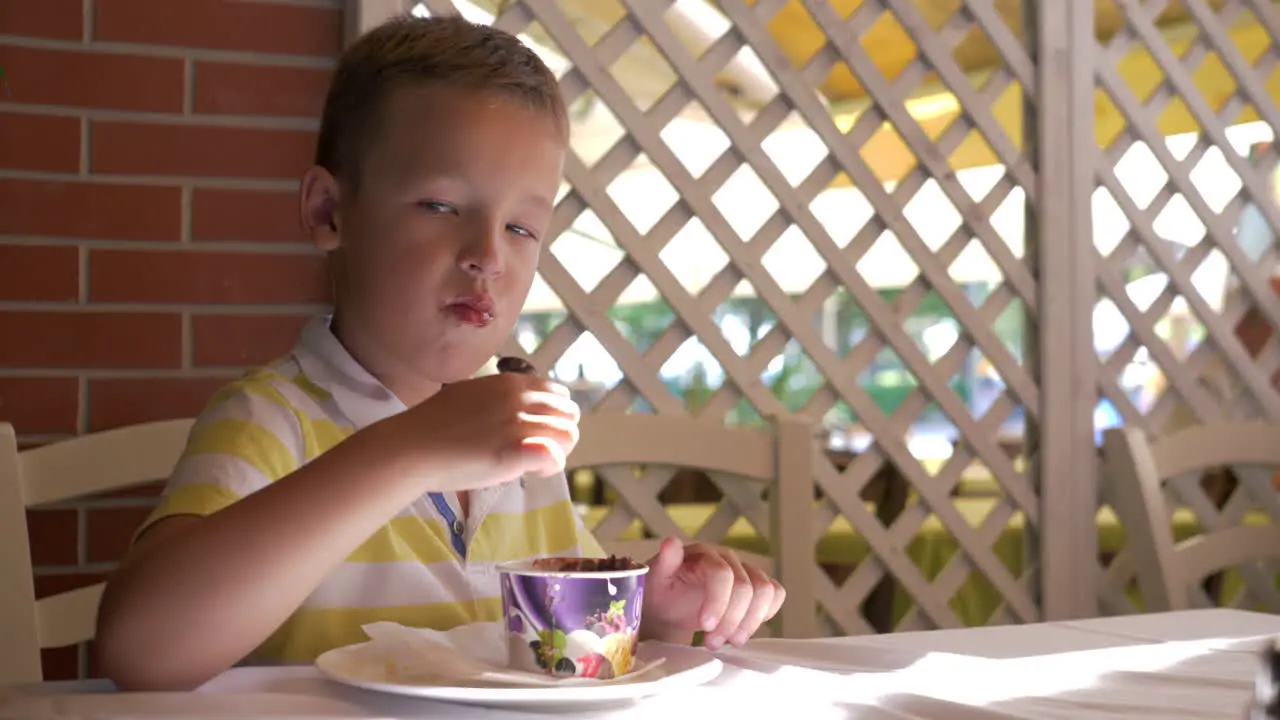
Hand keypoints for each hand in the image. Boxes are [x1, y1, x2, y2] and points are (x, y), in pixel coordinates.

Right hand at [378, 372, 579, 491]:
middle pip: (570, 415)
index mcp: (511, 383)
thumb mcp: (471, 395)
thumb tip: (512, 411)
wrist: (412, 447)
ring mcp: (520, 423)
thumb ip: (497, 398)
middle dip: (559, 435)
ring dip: (557, 452)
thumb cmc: (433, 426)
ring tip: (531, 465)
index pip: (558, 394)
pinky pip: (555, 457)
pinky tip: (529, 473)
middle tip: (535, 453)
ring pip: (569, 435)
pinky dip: (549, 467)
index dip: (552, 416)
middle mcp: (520, 398)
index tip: (534, 433)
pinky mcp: (518, 449)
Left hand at [640, 537, 784, 648]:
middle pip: (746, 587)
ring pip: (765, 592)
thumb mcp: (655, 580)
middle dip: (732, 620)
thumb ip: (665, 561)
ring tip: (730, 641)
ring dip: (750, 622)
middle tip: (713, 643)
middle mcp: (728, 559)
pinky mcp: (756, 586)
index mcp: (703, 554)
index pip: (722, 573)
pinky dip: (765, 614)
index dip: (718, 601)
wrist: (668, 607)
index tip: (706, 626)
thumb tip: (671, 542)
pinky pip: (775, 594)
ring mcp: (745, 571)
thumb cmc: (662, 593)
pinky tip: (743, 629)